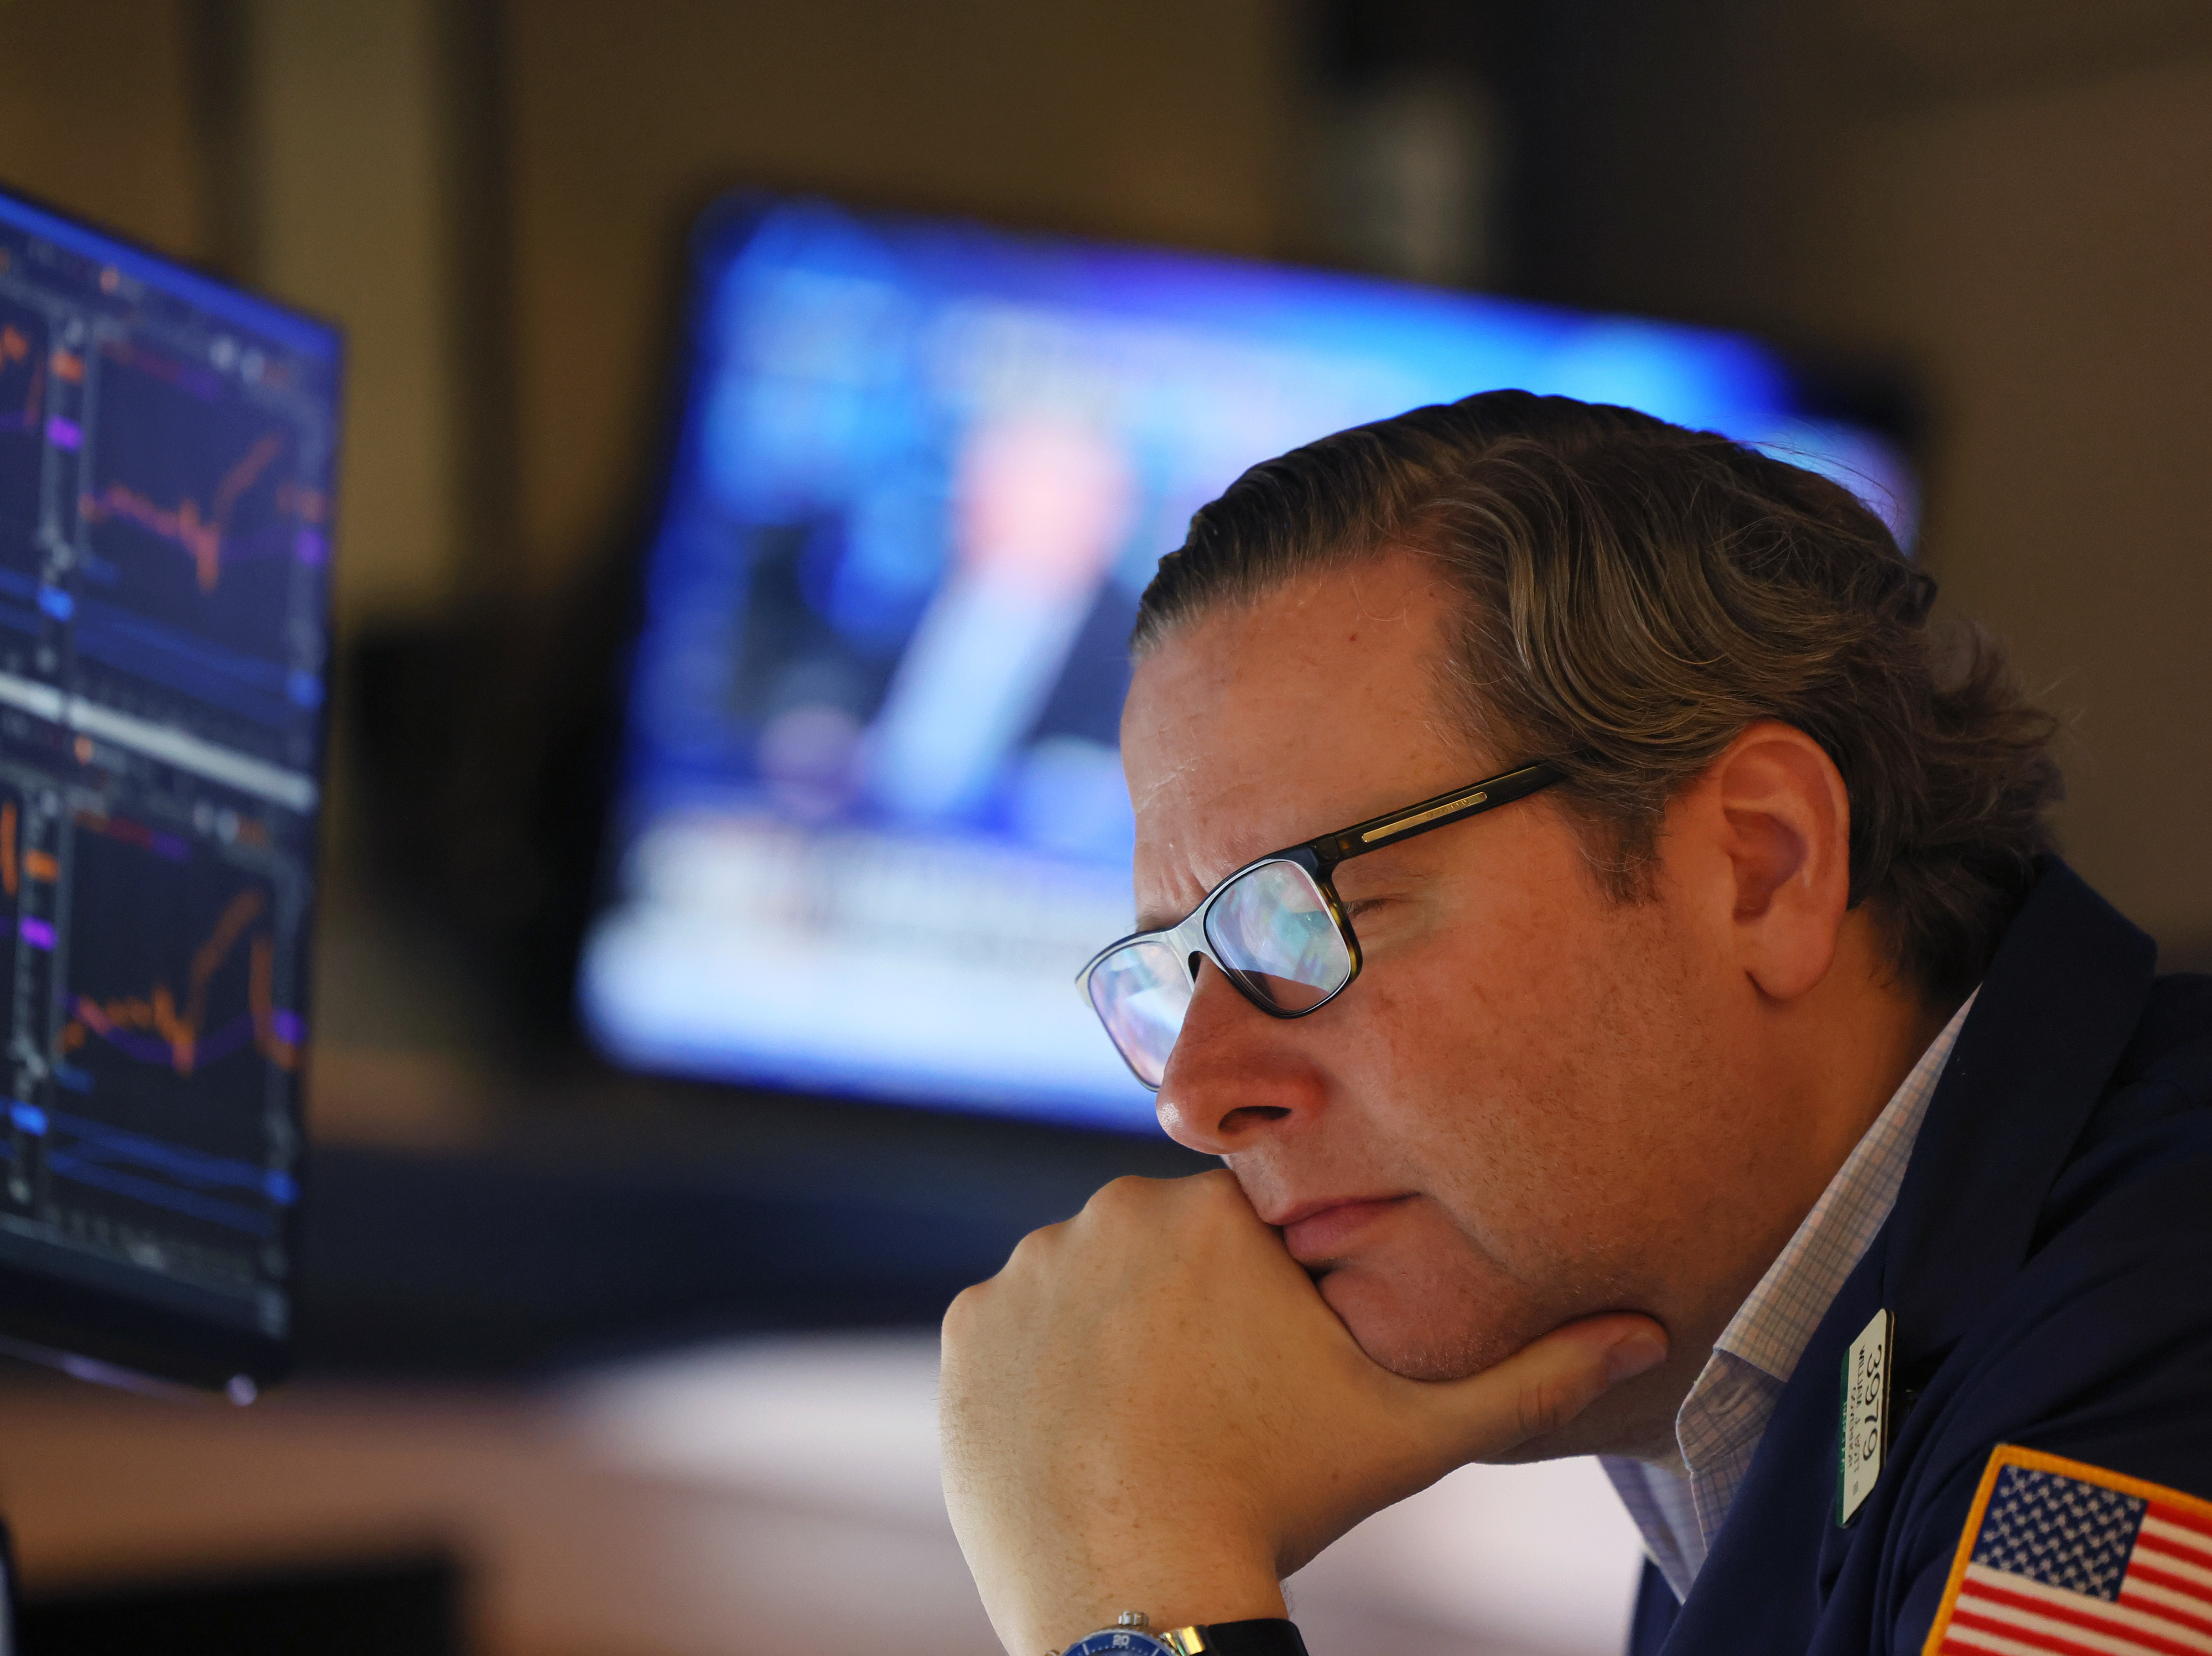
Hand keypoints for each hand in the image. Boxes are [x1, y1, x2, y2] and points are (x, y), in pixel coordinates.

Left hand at [939, 1170, 1667, 1655]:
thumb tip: (1647, 1334)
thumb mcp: (1418, 1431)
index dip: (1255, 1300)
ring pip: (1082, 1288)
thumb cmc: (1284, 1499)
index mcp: (1214, 1213)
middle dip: (1180, 1314)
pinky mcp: (966, 1329)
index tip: (1261, 1366)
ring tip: (1144, 1422)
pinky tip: (1081, 1432)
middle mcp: (1108, 1213)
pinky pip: (1009, 1332)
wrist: (1140, 1585)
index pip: (1239, 1233)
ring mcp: (1025, 1269)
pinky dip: (1037, 1373)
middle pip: (1155, 1252)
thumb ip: (1530, 1372)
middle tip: (1208, 1405)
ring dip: (1108, 1338)